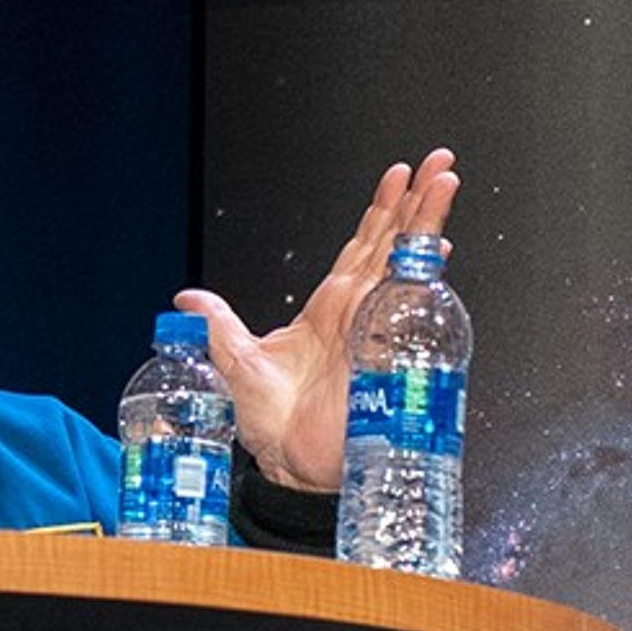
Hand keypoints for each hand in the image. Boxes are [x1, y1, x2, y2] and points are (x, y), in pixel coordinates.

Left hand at [177, 148, 458, 490]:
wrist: (291, 469)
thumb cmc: (272, 427)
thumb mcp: (237, 365)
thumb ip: (218, 327)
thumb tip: (187, 301)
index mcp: (326, 310)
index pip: (359, 248)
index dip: (379, 211)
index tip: (397, 175)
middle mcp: (357, 314)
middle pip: (393, 244)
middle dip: (416, 202)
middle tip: (437, 162)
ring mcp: (376, 330)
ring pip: (406, 264)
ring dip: (427, 223)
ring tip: (444, 184)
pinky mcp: (387, 352)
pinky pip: (411, 306)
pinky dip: (427, 275)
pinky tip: (442, 247)